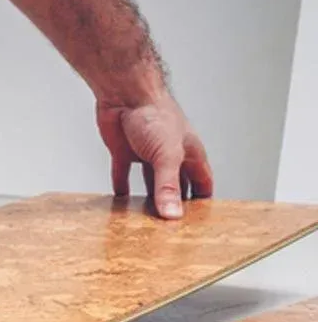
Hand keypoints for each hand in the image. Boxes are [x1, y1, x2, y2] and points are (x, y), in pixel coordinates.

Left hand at [96, 96, 213, 219]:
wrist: (124, 93)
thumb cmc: (154, 114)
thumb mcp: (166, 155)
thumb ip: (167, 186)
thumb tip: (172, 215)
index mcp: (189, 154)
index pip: (202, 183)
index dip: (201, 202)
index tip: (198, 223)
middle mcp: (170, 155)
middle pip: (176, 185)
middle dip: (174, 204)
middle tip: (169, 228)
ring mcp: (147, 154)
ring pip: (150, 182)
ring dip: (148, 199)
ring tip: (146, 220)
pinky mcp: (124, 152)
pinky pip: (123, 174)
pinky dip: (122, 187)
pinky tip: (119, 201)